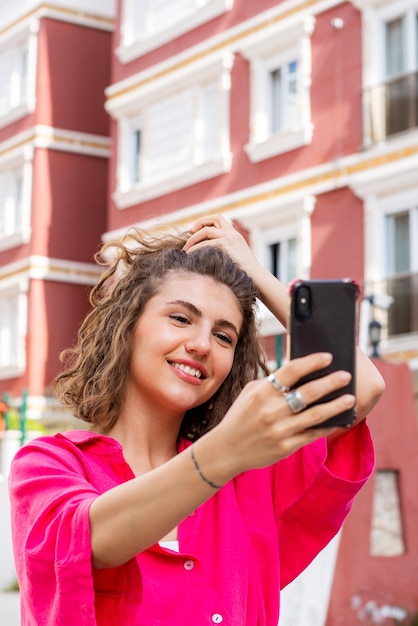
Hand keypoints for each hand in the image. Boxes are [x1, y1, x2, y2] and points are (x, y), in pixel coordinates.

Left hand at [184, 214, 262, 279]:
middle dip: (199, 224)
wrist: (256, 277)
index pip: (219, 219)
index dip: (205, 222)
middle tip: (189, 234)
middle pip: (214, 218)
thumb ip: (223, 253)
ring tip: (185, 249)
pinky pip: (206, 243)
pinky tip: (189, 255)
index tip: (194, 231)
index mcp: (235, 235)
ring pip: (206, 231)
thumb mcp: (234, 259)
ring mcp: (230, 237)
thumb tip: (207, 257)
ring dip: (193, 239)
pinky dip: (195, 248)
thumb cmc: (244, 273)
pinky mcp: (227, 244)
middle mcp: (233, 233)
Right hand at [207, 352, 354, 478]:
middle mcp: (272, 410)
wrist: (227, 448)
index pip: (292, 370)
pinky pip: (313, 434)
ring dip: (336, 405)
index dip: (313, 362)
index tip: (328, 356)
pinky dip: (328, 426)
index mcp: (262, 391)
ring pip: (316, 415)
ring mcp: (280, 430)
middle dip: (331, 382)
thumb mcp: (251, 392)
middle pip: (309, 392)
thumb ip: (273, 381)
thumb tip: (301, 371)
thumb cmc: (241, 415)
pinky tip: (339, 420)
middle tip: (346, 376)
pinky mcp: (286, 446)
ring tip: (350, 398)